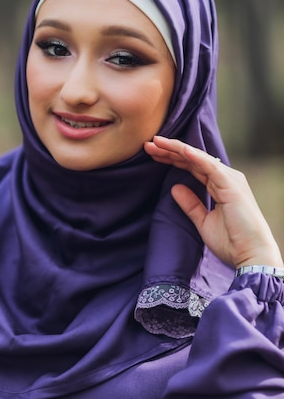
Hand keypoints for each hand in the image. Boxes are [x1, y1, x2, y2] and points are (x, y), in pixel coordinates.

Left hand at [145, 136, 282, 268]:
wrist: (251, 255)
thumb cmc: (231, 241)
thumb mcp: (203, 221)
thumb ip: (190, 204)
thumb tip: (175, 188)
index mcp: (219, 185)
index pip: (192, 166)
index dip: (172, 159)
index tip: (152, 154)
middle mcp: (225, 178)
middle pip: (193, 159)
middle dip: (170, 151)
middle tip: (148, 144)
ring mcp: (229, 179)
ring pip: (198, 158)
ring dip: (177, 149)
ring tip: (157, 142)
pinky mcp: (231, 185)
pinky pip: (210, 167)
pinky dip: (195, 157)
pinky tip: (180, 150)